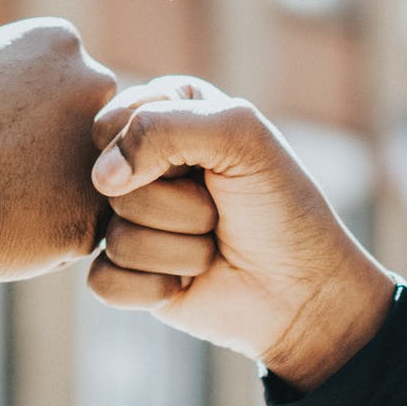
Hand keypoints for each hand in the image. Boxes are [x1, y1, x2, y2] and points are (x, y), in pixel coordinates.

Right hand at [0, 18, 116, 285]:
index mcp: (57, 42)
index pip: (63, 75)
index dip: (26, 107)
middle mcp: (95, 86)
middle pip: (88, 120)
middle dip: (55, 145)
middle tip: (1, 168)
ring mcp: (103, 152)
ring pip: (92, 176)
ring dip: (59, 189)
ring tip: (3, 202)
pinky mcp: (95, 217)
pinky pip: (79, 227)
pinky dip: (49, 235)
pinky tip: (6, 233)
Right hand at [88, 77, 393, 393]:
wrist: (304, 292)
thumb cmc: (280, 206)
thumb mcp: (239, 135)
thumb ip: (163, 126)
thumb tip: (102, 178)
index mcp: (164, 114)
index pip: (115, 122)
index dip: (160, 148)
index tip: (211, 161)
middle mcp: (139, 166)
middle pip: (111, 183)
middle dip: (178, 204)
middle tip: (219, 209)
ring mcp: (128, 221)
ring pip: (114, 236)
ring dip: (179, 248)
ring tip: (213, 245)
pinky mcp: (124, 274)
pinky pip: (104, 281)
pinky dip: (155, 286)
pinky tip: (187, 284)